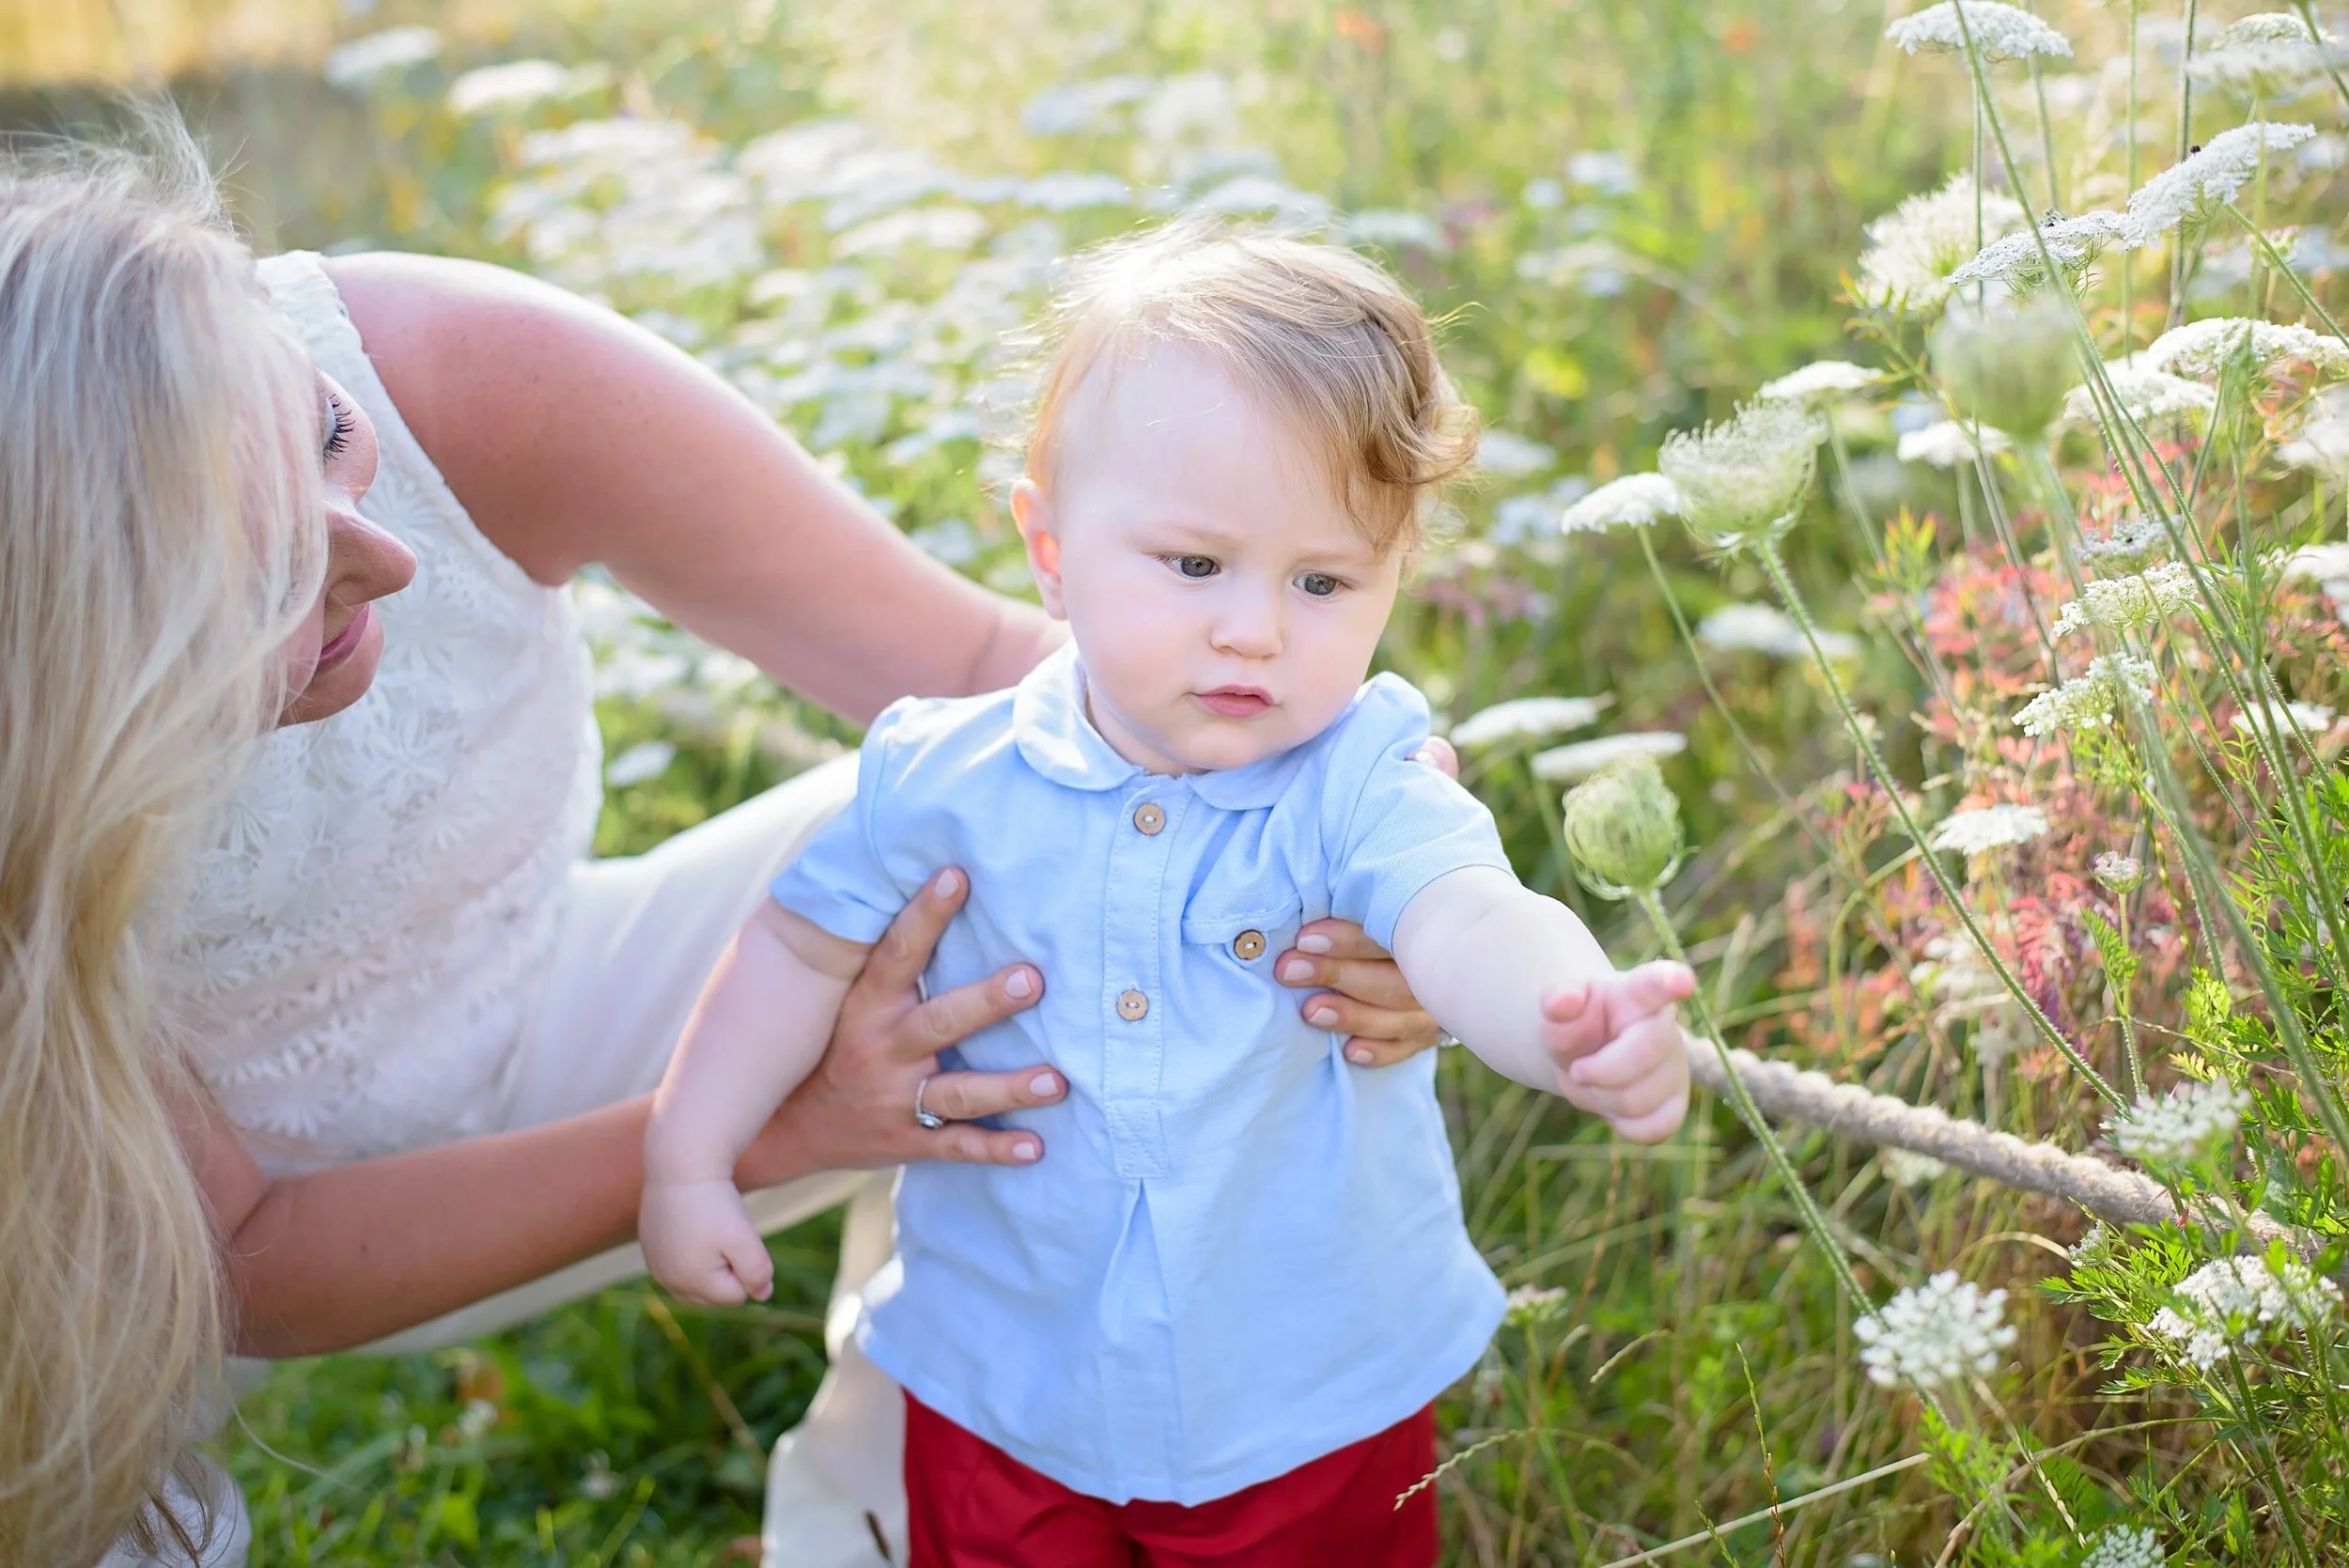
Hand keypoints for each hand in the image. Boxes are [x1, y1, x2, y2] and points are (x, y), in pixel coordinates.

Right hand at [641, 1178, 773, 1305]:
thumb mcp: (745, 1239)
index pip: (736, 1296)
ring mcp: (655, 1266)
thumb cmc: (717, 1202)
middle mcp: (667, 1281)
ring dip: (710, 1264)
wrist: (680, 1165)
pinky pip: (680, 1266)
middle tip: (722, 1233)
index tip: (735, 1237)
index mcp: (690, 1282)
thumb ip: (757, 1273)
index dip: (745, 1266)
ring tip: (708, 1230)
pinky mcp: (651, 1250)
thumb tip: (762, 1294)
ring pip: (697, 1283)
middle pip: (714, 1295)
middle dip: (727, 1271)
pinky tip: (693, 1225)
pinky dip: (692, 1254)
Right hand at [735, 867, 1064, 1186]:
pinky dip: (997, 1149)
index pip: (897, 953)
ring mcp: (896, 1100)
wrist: (785, 1130)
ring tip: (1057, 1081)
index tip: (957, 876)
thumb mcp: (843, 1001)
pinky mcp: (909, 1141)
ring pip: (959, 1093)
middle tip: (1034, 979)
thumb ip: (887, 961)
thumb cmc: (833, 1046)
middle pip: (940, 1022)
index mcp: (865, 1007)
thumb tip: (935, 883)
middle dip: (988, 1001)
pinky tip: (1036, 1147)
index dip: (926, 914)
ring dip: (1009, 1087)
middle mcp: (882, 1051)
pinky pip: (958, 1148)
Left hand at [1272, 735, 1459, 1068]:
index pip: (1400, 926)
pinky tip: (1351, 1055)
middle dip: (1341, 972)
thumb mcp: (1422, 818)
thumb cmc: (1423, 853)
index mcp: (1441, 902)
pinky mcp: (1435, 1022)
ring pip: (1403, 1015)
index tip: (1307, 931)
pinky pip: (1415, 1047)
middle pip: (1399, 976)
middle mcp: (1446, 952)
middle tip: (1287, 967)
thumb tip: (1430, 751)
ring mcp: (1443, 992)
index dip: (1356, 934)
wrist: (1468, 904)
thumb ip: (1423, 787)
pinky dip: (1384, 1051)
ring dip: (1353, 1013)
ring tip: (1306, 1011)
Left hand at [1543, 960, 1694, 1143]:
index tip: (1682, 981)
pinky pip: (1654, 1128)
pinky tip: (1613, 1102)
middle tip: (1577, 1069)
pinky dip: (1624, 1125)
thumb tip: (1563, 1001)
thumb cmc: (1575, 1024)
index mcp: (1637, 992)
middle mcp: (1665, 1027)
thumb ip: (1556, 1001)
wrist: (1583, 1054)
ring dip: (1602, 1098)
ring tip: (1594, 1080)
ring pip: (1639, 1100)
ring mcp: (1675, 1066)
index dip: (1670, 981)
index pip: (1655, 983)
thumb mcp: (1558, 1009)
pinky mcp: (1676, 1102)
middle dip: (1598, 1070)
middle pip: (1641, 1056)